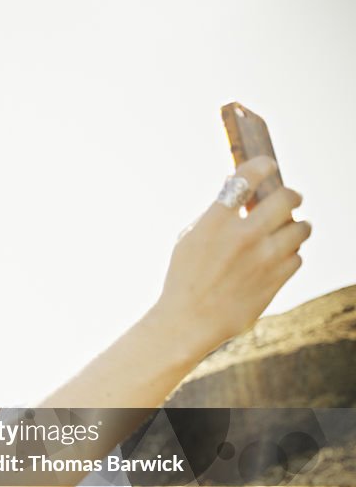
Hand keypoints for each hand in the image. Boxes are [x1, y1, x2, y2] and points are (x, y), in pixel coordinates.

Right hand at [157, 156, 311, 355]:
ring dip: (296, 227)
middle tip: (288, 201)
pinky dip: (289, 256)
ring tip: (286, 233)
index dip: (263, 165)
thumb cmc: (185, 278)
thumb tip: (235, 183)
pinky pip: (298, 257)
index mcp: (216, 221)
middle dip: (291, 197)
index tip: (268, 165)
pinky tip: (275, 261)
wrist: (189, 320)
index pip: (248, 177)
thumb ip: (216, 213)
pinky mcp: (276, 279)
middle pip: (287, 198)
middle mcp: (243, 235)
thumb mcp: (190, 239)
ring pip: (301, 228)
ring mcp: (263, 258)